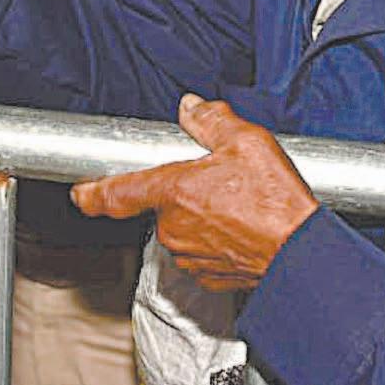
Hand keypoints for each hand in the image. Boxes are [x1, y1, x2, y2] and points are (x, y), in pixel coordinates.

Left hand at [70, 95, 317, 290]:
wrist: (304, 256)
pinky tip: (241, 228)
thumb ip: (211, 121)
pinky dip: (215, 240)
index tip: (80, 191)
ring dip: (198, 217)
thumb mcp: (246, 142)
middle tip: (215, 181)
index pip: (115, 194)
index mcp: (173, 192)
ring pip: (181, 230)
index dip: (91, 193)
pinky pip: (201, 253)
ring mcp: (190, 256)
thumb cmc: (277, 203)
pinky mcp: (209, 277)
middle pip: (160, 206)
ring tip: (236, 204)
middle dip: (180, 193)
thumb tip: (191, 107)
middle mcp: (173, 228)